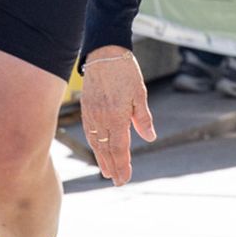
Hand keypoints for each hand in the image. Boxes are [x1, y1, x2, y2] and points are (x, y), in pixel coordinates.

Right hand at [79, 47, 155, 184]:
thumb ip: (143, 119)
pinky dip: (94, 145)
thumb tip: (150, 138)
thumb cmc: (125, 72)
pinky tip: (98, 150)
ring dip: (102, 159)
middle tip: (118, 182)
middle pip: (106, 150)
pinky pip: (89, 132)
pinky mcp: (86, 108)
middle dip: (113, 167)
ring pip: (95, 143)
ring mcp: (91, 114)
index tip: (125, 179)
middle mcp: (101, 118)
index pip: (119, 148)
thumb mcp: (140, 94)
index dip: (122, 165)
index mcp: (117, 116)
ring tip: (108, 172)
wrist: (104, 54)